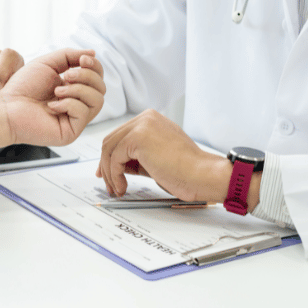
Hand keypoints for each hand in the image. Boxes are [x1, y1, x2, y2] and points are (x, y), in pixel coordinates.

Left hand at [0, 48, 105, 145]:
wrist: (5, 108)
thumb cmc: (22, 88)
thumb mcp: (48, 63)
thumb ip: (70, 56)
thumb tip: (93, 53)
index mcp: (73, 90)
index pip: (97, 78)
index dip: (95, 66)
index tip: (82, 59)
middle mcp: (77, 105)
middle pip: (101, 88)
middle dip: (87, 77)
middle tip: (67, 76)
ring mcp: (75, 120)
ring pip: (97, 101)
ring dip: (78, 89)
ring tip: (58, 90)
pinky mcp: (71, 132)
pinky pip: (84, 113)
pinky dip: (69, 104)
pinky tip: (51, 105)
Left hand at [96, 110, 234, 203]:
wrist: (201, 174)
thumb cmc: (186, 171)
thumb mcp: (153, 160)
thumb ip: (135, 158)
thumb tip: (113, 165)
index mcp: (151, 120)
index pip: (120, 136)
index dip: (110, 157)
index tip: (107, 173)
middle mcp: (146, 118)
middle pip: (111, 140)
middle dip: (105, 165)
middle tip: (108, 184)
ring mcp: (142, 125)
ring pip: (109, 149)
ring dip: (109, 173)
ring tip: (117, 189)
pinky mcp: (138, 137)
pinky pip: (114, 158)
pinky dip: (114, 175)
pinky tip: (123, 186)